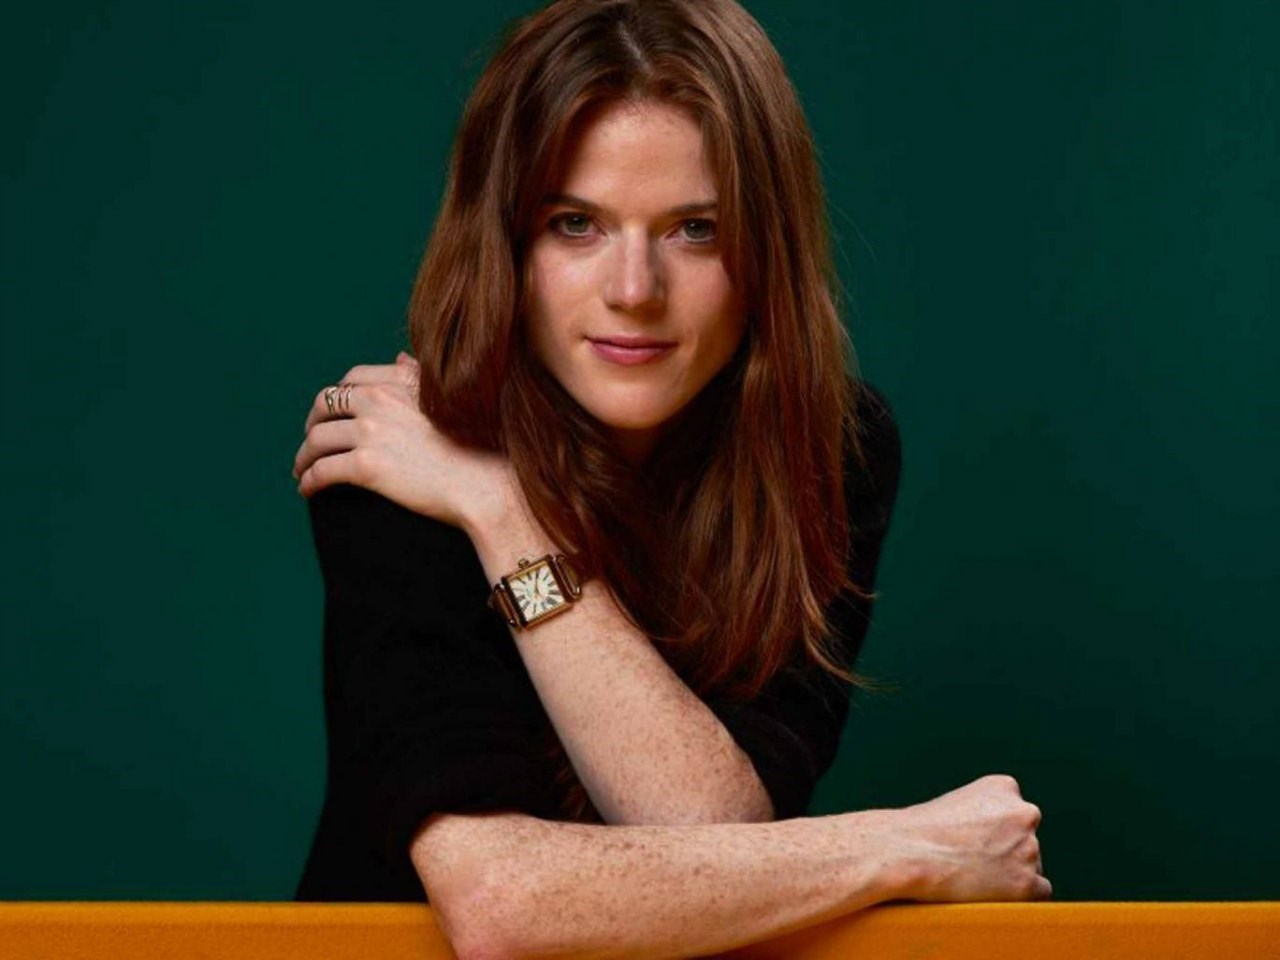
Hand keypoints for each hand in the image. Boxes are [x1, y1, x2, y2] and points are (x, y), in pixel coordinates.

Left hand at [293, 352, 515, 530]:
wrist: (487, 486)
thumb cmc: (478, 449)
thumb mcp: (448, 400)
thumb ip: (419, 376)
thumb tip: (400, 358)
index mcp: (401, 382)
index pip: (352, 379)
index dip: (337, 397)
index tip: (333, 415)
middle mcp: (381, 401)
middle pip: (325, 404)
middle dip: (312, 422)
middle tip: (311, 442)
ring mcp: (372, 433)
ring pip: (317, 439)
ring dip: (304, 456)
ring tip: (302, 470)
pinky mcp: (367, 467)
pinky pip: (322, 470)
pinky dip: (309, 480)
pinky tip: (308, 489)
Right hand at [893, 774, 1050, 901]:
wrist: (907, 853)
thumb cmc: (921, 830)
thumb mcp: (956, 804)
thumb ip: (986, 815)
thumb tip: (1000, 842)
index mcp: (1005, 787)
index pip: (1016, 816)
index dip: (995, 833)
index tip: (974, 842)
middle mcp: (1024, 814)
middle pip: (1026, 840)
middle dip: (1007, 852)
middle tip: (973, 862)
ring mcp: (1028, 848)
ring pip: (1032, 866)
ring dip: (1011, 874)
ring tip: (972, 876)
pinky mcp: (1026, 882)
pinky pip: (1038, 892)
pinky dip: (1019, 896)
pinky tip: (991, 893)